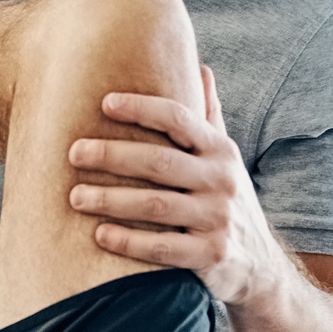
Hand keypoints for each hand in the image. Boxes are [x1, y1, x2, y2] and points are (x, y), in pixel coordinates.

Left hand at [66, 66, 292, 305]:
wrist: (258, 265)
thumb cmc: (225, 201)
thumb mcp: (225, 158)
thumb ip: (209, 116)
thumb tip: (200, 67)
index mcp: (220, 150)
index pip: (179, 118)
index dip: (142, 107)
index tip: (105, 103)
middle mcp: (221, 181)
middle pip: (159, 161)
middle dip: (113, 155)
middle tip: (73, 153)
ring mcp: (218, 219)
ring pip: (155, 205)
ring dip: (110, 199)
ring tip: (75, 196)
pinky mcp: (211, 255)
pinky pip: (162, 247)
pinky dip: (128, 241)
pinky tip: (99, 235)